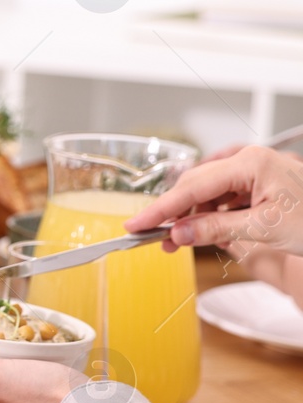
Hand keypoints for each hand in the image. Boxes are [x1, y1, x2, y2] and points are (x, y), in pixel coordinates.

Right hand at [124, 146, 302, 257]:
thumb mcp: (265, 228)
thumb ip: (217, 229)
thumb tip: (178, 233)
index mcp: (251, 163)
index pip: (193, 187)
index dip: (161, 208)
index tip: (136, 224)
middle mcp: (249, 161)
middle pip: (196, 186)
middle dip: (174, 214)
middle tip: (155, 238)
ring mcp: (253, 172)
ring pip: (207, 193)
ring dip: (191, 217)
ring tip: (179, 241)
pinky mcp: (257, 184)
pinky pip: (222, 197)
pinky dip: (209, 215)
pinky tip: (204, 231)